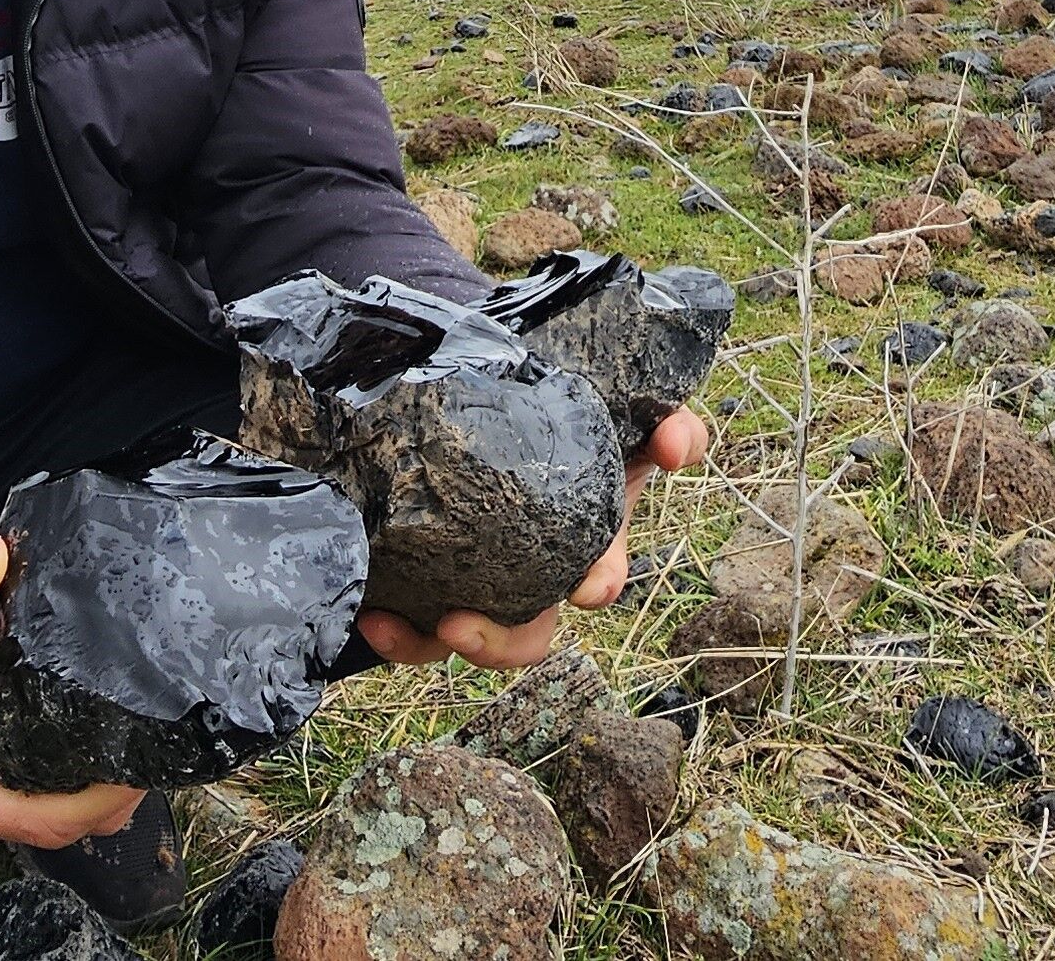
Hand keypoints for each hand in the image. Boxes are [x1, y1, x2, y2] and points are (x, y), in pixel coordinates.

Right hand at [0, 522, 141, 848]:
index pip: (22, 813)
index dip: (90, 796)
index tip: (137, 751)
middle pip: (49, 820)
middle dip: (110, 787)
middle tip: (159, 722)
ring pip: (50, 801)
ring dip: (100, 771)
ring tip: (143, 709)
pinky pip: (39, 770)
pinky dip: (79, 749)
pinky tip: (107, 702)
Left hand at [357, 405, 711, 669]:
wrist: (482, 408)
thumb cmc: (562, 421)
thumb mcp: (620, 415)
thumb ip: (669, 423)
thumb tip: (679, 443)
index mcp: (584, 544)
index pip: (601, 577)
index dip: (599, 584)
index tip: (587, 587)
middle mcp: (534, 577)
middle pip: (531, 635)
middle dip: (503, 642)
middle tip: (463, 624)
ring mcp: (481, 587)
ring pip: (472, 643)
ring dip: (448, 645)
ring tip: (427, 623)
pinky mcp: (428, 590)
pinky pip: (416, 636)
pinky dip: (400, 638)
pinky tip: (375, 616)